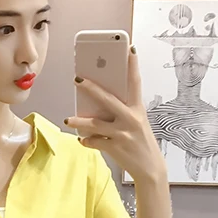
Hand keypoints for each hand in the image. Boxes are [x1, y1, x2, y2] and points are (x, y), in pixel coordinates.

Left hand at [66, 47, 166, 183]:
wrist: (150, 169)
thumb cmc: (141, 143)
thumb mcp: (137, 124)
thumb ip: (122, 112)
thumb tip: (98, 104)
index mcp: (138, 109)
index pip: (136, 82)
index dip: (133, 65)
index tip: (130, 48)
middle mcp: (131, 119)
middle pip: (108, 99)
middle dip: (91, 88)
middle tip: (77, 79)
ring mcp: (123, 134)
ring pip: (95, 124)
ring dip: (79, 121)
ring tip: (67, 119)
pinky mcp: (115, 147)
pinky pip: (95, 142)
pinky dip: (86, 141)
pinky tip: (81, 140)